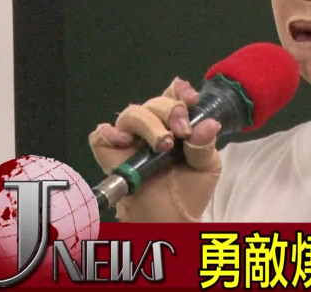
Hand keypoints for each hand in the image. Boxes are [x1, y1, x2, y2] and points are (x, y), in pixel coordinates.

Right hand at [89, 78, 221, 221]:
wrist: (170, 219)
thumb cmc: (190, 191)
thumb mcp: (207, 167)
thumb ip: (206, 144)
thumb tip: (208, 124)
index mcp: (177, 123)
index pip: (174, 94)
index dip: (181, 92)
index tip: (191, 99)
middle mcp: (153, 126)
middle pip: (155, 102)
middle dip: (170, 111)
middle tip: (181, 133)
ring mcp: (130, 139)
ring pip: (131, 113)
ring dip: (149, 124)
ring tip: (162, 144)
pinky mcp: (110, 154)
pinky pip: (101, 134)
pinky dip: (110, 133)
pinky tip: (125, 142)